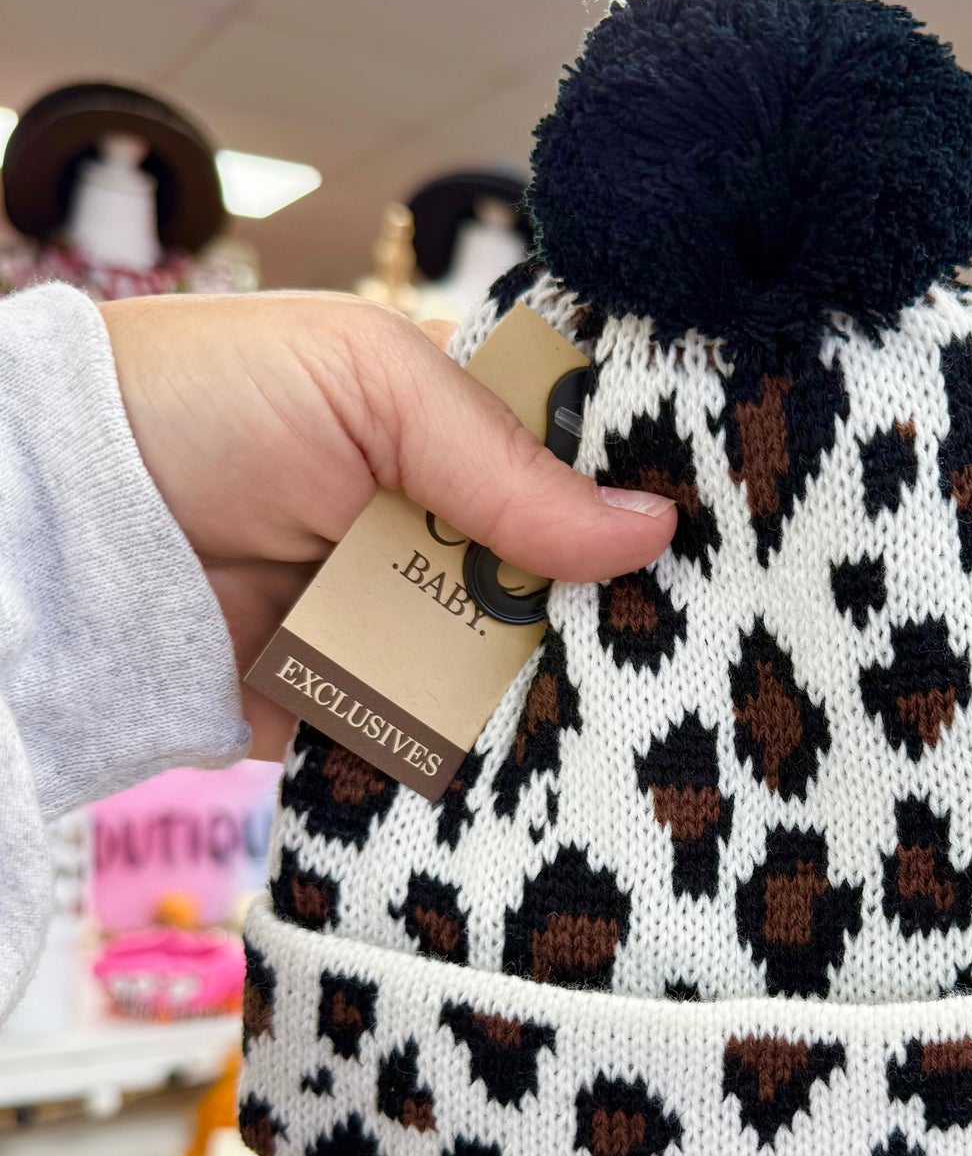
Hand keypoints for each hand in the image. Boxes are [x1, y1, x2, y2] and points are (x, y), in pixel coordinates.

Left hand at [101, 292, 675, 757]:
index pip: (582, 468)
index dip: (645, 497)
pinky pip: (447, 747)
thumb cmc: (206, 401)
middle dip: (619, 613)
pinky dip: (490, 759)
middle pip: (570, 586)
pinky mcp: (363, 714)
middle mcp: (445, 533)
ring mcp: (406, 628)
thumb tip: (650, 530)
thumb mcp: (370, 385)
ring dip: (569, 693)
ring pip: (524, 675)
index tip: (721, 534)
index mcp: (459, 434)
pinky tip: (569, 770)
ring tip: (660, 717)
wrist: (62, 527)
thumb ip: (507, 463)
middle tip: (706, 640)